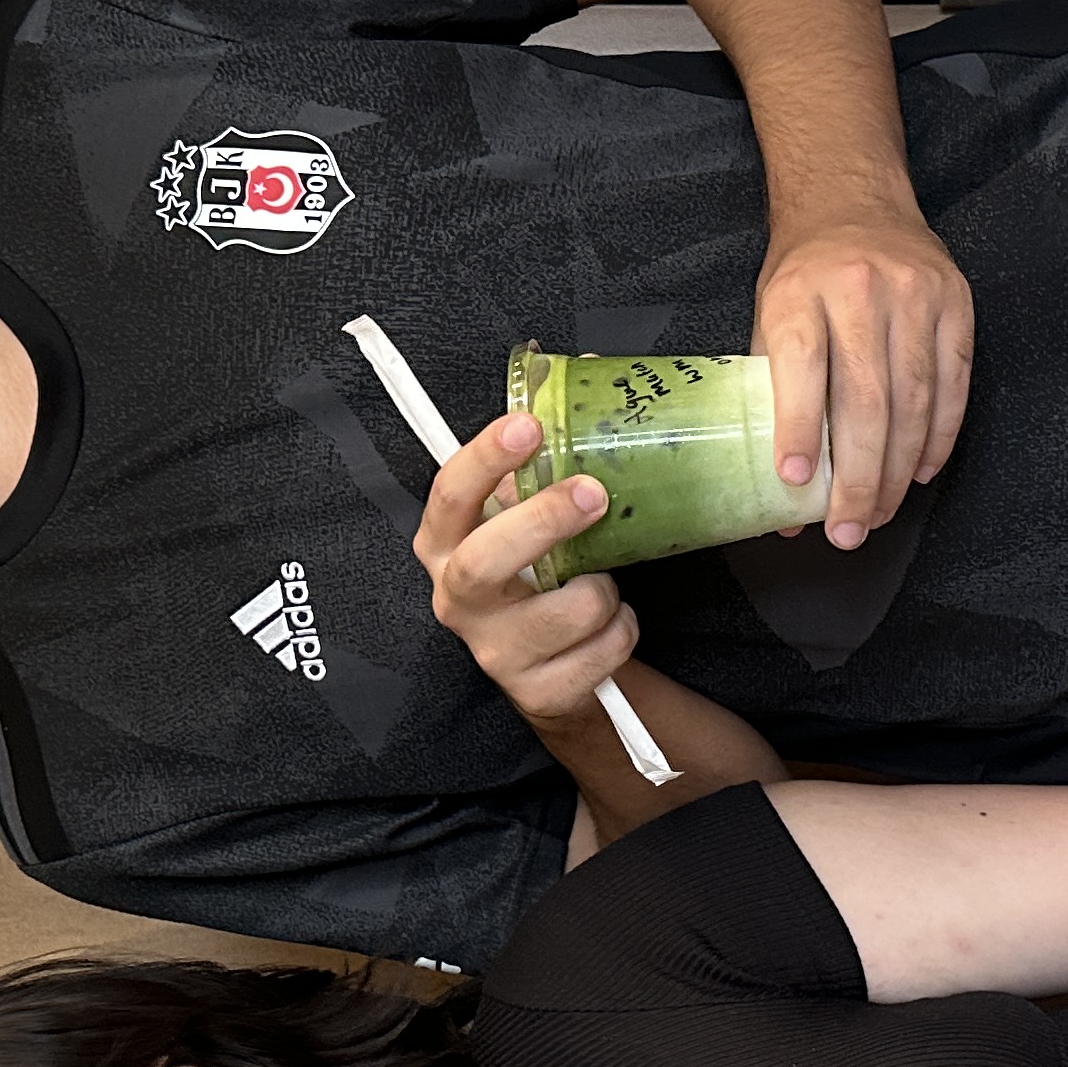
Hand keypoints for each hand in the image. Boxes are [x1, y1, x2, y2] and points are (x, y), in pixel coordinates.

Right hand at [413, 408, 638, 729]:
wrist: (554, 668)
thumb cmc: (541, 576)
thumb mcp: (530, 517)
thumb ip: (546, 461)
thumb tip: (599, 373)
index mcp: (446, 543)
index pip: (449, 495)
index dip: (485, 457)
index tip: (528, 424)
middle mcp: (457, 597)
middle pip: (484, 562)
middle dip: (541, 523)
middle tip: (592, 493)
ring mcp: (492, 651)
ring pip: (564, 610)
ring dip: (604, 589)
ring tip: (604, 582)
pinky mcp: (534, 692)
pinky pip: (598, 653)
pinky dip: (621, 631)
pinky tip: (609, 625)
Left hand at [753, 201, 973, 550]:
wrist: (853, 200)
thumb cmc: (805, 273)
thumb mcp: (770, 315)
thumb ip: (774, 396)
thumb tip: (786, 492)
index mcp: (800, 290)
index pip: (802, 366)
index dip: (798, 428)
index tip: (795, 482)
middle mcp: (859, 289)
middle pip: (866, 398)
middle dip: (857, 476)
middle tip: (847, 530)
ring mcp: (916, 293)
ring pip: (915, 400)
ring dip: (898, 470)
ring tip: (879, 513)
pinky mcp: (956, 302)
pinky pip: (954, 383)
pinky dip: (938, 437)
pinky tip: (919, 471)